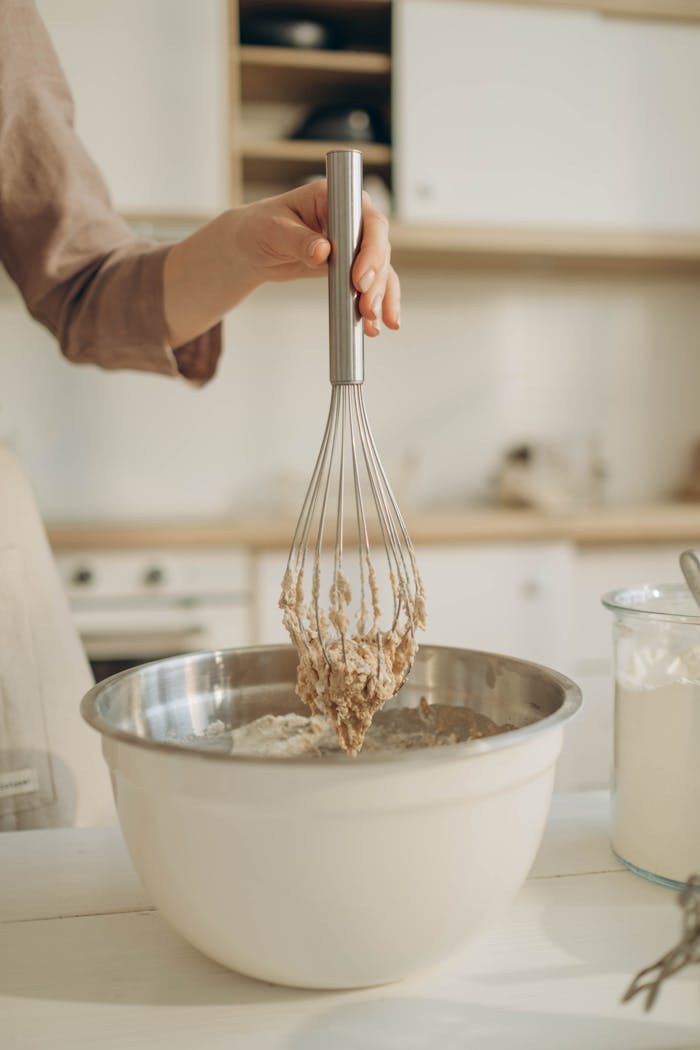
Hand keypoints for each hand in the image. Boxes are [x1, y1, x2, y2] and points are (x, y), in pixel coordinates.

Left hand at [233, 179, 400, 336]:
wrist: (252, 246)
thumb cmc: (259, 227)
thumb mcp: (273, 231)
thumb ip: (299, 240)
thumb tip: (323, 251)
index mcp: (334, 199)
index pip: (367, 220)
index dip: (371, 249)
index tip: (359, 279)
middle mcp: (350, 218)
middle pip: (378, 248)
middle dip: (375, 281)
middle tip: (365, 308)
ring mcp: (353, 242)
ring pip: (380, 269)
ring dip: (380, 297)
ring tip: (372, 323)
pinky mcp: (351, 265)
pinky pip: (372, 285)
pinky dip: (376, 305)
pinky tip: (373, 328)